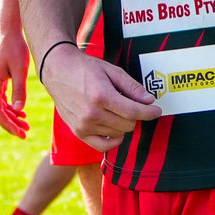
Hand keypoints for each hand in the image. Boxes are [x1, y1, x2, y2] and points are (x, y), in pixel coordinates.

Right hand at [0, 24, 31, 137]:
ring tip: (26, 126)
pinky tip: (21, 113)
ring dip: (11, 118)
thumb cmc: (14, 47)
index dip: (8, 125)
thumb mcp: (20, 68)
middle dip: (10, 125)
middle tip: (26, 133)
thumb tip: (18, 109)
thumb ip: (19, 89)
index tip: (21, 133)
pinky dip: (9, 108)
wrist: (6, 31)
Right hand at [41, 43, 159, 152]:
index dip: (150, 112)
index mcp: (101, 96)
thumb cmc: (86, 68)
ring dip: (123, 123)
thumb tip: (149, 100)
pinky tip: (114, 128)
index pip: (133, 112)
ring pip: (119, 134)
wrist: (58, 71)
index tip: (156, 110)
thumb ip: (131, 86)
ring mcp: (84, 125)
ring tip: (115, 109)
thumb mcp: (111, 70)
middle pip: (128, 124)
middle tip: (132, 104)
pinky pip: (103, 146)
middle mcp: (92, 114)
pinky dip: (114, 139)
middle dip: (136, 115)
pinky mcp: (78, 132)